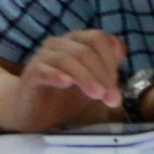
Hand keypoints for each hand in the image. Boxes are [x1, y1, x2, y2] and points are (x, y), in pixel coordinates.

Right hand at [0, 29, 126, 131]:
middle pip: (86, 49)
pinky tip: (67, 83)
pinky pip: (43, 70)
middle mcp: (60, 44)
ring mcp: (43, 57)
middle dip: (103, 74)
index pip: (98, 38)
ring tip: (97, 95)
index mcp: (77, 43)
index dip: (111, 58)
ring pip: (67, 59)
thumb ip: (108, 72)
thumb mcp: (93, 87)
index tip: (118, 81)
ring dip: (86, 77)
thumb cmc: (65, 98)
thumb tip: (123, 53)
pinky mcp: (30, 74)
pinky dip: (56, 75)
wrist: (33, 114)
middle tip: (112, 98)